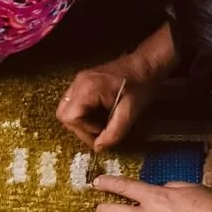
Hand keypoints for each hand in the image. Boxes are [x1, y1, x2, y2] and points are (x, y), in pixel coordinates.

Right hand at [58, 21, 176, 148]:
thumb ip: (114, 132)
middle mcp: (78, 83)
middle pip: (63, 114)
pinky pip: (74, 103)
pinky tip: (100, 115)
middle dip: (80, 128)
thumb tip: (98, 147)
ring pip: (66, 109)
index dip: (84, 131)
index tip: (102, 133)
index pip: (70, 117)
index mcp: (88, 88)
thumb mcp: (130, 112)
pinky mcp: (83, 82)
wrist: (147, 64)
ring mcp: (79, 81)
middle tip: (100, 131)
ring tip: (101, 123)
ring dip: (81, 122)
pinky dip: (83, 114)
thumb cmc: (141, 86)